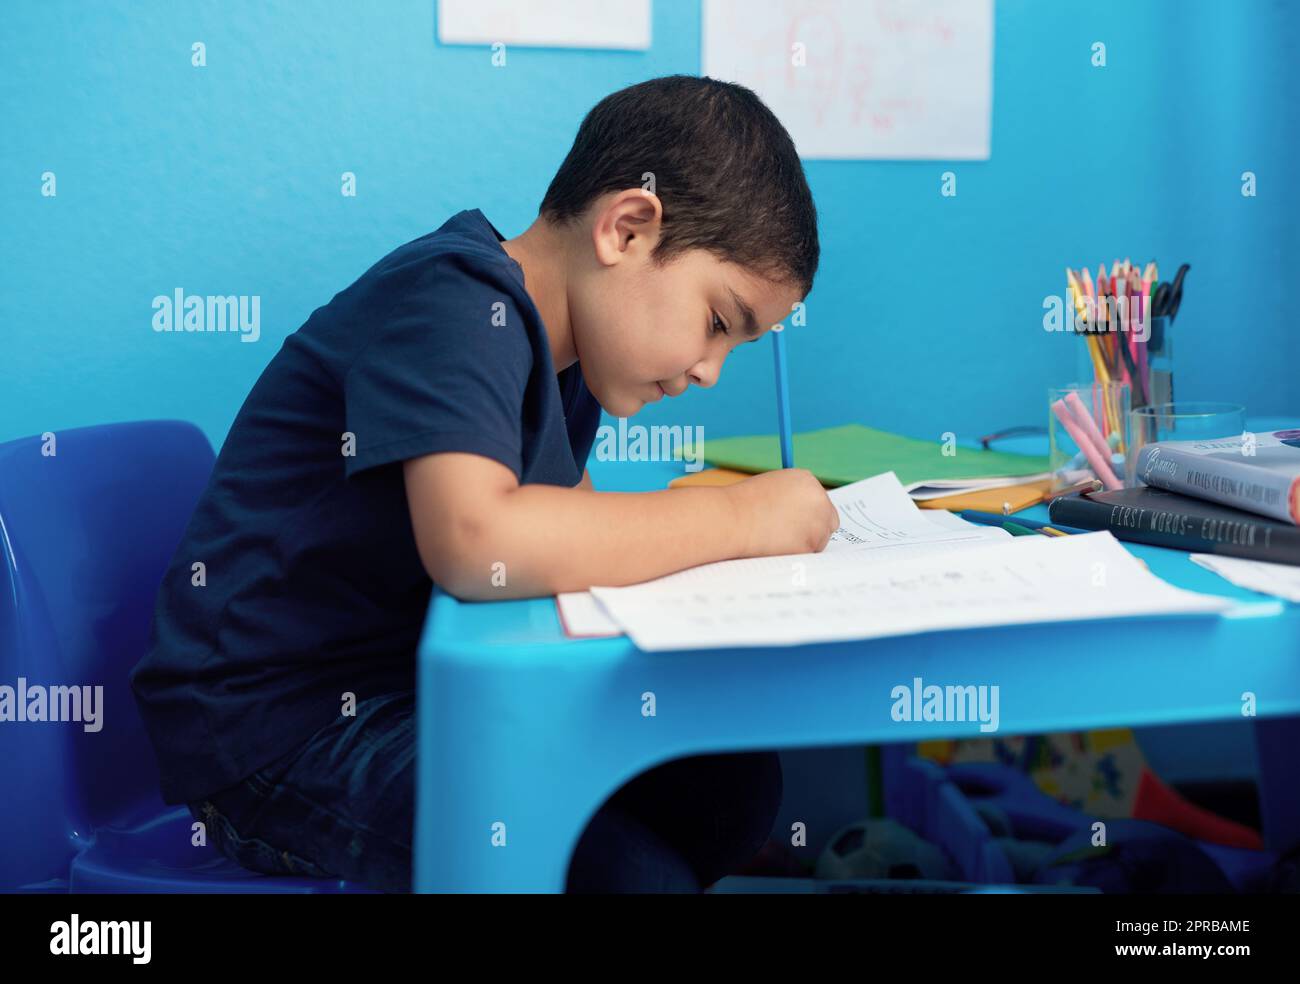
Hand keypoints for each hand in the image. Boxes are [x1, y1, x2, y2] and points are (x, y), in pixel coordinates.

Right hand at [725, 468, 839, 557]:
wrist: (732, 519)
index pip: (820, 501)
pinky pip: (808, 555)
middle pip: (829, 521)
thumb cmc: (743, 504)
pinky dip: (795, 555)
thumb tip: (800, 515)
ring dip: (804, 544)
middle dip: (815, 530)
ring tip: (776, 540)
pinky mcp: (811, 544)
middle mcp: (819, 499)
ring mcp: (818, 522)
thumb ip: (792, 497)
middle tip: (793, 538)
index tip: (797, 522)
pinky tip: (776, 547)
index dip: (809, 514)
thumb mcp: (773, 488)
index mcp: (808, 480)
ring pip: (819, 541)